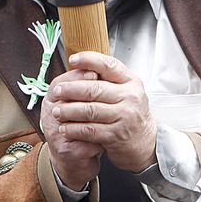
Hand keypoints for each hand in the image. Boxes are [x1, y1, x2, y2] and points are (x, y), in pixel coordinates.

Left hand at [41, 51, 156, 179]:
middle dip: (71, 90)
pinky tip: (65, 128)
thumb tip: (80, 66)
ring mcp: (125, 117)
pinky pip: (89, 130)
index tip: (73, 59)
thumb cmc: (129, 113)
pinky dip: (74, 129)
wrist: (144, 142)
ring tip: (57, 111)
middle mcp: (131, 97)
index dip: (89, 60)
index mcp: (131, 82)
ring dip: (69, 111)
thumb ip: (108, 79)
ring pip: (90, 110)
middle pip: (94, 89)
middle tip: (56, 91)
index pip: (109, 65)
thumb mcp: (126, 91)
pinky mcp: (116, 135)